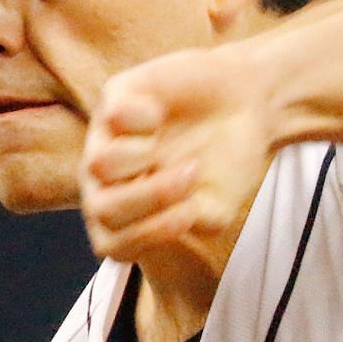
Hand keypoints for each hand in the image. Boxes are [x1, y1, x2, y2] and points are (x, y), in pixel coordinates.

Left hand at [80, 45, 275, 263]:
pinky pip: (113, 117)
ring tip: (178, 143)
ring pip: (98, 165)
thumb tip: (175, 215)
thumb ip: (193, 221)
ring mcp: (105, 138)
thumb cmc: (225, 157)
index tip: (188, 216)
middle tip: (192, 177)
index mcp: (126, 213)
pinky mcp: (113, 98)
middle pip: (102, 209)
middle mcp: (107, 180)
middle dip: (152, 198)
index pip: (111, 243)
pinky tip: (161, 113)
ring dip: (146, 161)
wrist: (244, 103)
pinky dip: (146, 118)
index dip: (147, 236)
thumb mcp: (218, 205)